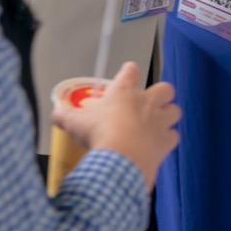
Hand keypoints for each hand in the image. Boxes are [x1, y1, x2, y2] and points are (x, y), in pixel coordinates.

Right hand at [51, 61, 180, 188]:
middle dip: (161, 93)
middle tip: (150, 101)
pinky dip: (168, 140)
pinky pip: (173, 137)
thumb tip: (55, 114)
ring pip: (175, 110)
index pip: (131, 70)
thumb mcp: (75, 123)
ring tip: (158, 122)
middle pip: (165, 88)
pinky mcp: (166, 142)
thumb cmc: (100, 134)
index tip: (127, 73)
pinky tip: (158, 145)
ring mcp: (159, 121)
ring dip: (169, 115)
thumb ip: (64, 116)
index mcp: (123, 91)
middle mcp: (146, 102)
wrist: (120, 159)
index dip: (129, 71)